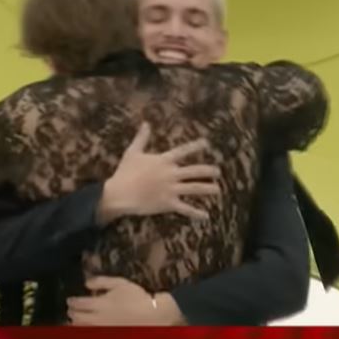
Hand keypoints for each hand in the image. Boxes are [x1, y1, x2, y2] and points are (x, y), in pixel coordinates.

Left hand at [67, 276, 184, 325]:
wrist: (150, 315)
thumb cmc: (136, 297)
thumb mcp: (120, 283)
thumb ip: (102, 282)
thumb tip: (87, 283)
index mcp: (99, 304)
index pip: (79, 304)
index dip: (72, 302)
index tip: (69, 300)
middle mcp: (97, 318)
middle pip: (77, 317)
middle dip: (72, 313)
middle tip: (70, 309)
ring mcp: (101, 328)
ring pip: (82, 327)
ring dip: (76, 322)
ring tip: (75, 319)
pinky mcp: (107, 334)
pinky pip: (91, 332)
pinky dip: (85, 329)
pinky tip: (87, 326)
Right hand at [98, 123, 220, 223]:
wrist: (119, 194)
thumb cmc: (124, 173)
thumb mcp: (132, 152)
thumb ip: (142, 138)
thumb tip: (145, 123)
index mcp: (164, 161)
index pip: (183, 151)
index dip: (196, 146)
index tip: (207, 143)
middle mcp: (171, 174)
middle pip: (195, 171)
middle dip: (208, 171)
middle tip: (218, 171)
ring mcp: (171, 189)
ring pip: (194, 188)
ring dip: (208, 189)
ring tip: (218, 189)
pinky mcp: (168, 203)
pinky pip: (185, 209)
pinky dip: (196, 213)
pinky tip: (206, 215)